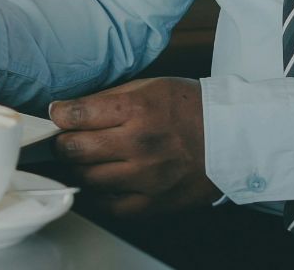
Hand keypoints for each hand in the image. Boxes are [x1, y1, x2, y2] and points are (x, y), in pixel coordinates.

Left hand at [50, 77, 219, 214]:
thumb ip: (109, 98)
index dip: (60, 114)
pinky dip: (99, 195)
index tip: (60, 114)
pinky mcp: (154, 202)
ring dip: (79, 168)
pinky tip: (104, 181)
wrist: (233, 138)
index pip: (76, 115)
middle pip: (74, 150)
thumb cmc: (191, 108)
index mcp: (137, 110)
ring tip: (88, 158)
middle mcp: (139, 145)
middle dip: (63, 142)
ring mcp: (147, 178)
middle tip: (68, 139)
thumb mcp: (150, 86)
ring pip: (87, 179)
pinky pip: (110, 206)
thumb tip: (71, 109)